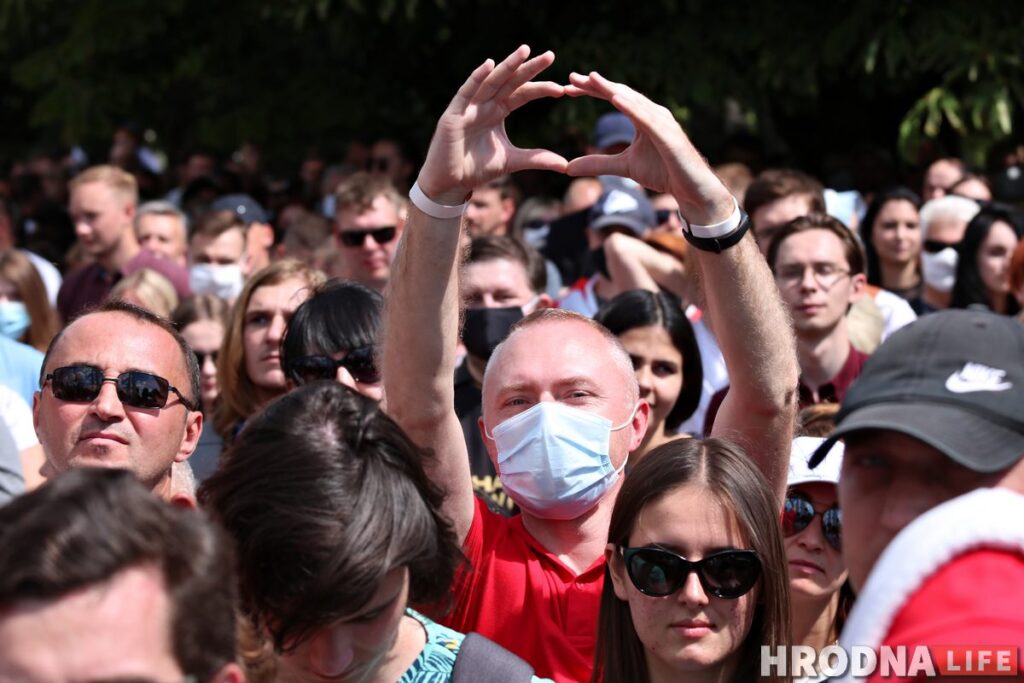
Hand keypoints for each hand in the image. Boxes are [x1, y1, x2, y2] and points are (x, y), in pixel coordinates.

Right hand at [418, 45, 567, 203]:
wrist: (450, 183)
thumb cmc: (476, 169)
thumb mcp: (511, 161)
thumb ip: (536, 159)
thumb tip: (565, 164)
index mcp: (498, 111)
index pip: (522, 94)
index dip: (542, 89)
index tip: (563, 89)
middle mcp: (485, 104)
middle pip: (510, 81)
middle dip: (529, 68)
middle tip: (550, 55)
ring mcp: (469, 107)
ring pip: (491, 81)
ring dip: (507, 65)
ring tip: (524, 50)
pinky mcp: (454, 115)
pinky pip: (466, 92)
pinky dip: (476, 78)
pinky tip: (489, 64)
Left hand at [564, 72, 733, 224]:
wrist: (692, 190)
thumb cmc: (664, 173)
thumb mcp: (624, 167)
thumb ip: (598, 163)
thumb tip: (567, 167)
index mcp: (642, 117)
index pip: (614, 98)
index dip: (591, 91)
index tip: (567, 88)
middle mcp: (653, 113)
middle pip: (621, 93)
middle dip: (597, 85)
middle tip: (572, 77)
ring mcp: (662, 122)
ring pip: (634, 101)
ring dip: (612, 89)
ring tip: (591, 79)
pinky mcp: (669, 135)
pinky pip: (648, 119)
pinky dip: (633, 108)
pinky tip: (617, 99)